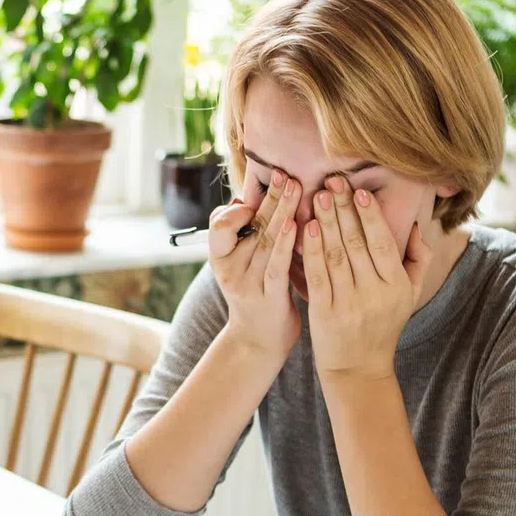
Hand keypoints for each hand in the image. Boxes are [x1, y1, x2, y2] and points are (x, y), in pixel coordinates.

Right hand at [210, 168, 301, 361]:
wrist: (258, 341)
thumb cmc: (254, 293)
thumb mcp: (239, 263)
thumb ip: (242, 234)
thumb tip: (246, 200)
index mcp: (219, 258)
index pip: (218, 225)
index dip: (235, 207)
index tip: (257, 189)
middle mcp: (229, 270)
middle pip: (249, 226)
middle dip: (269, 197)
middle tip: (286, 174)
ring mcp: (248, 284)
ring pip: (265, 240)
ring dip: (282, 211)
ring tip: (296, 187)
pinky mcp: (269, 298)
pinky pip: (277, 265)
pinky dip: (285, 243)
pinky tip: (296, 224)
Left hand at [301, 176, 429, 380]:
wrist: (358, 368)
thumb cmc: (384, 324)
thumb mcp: (410, 295)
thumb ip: (417, 259)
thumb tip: (416, 224)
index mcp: (397, 286)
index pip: (382, 242)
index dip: (370, 214)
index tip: (359, 189)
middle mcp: (374, 294)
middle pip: (356, 243)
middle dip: (344, 209)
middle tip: (332, 182)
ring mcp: (348, 304)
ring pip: (335, 254)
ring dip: (326, 221)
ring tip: (317, 196)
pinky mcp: (324, 313)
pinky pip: (317, 275)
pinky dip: (311, 249)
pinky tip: (307, 227)